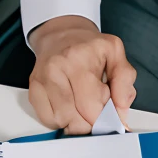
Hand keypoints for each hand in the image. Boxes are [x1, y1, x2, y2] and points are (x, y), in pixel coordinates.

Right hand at [27, 15, 135, 133]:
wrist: (61, 35)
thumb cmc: (89, 47)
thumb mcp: (116, 54)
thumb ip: (124, 82)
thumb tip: (120, 112)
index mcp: (80, 59)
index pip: (91, 106)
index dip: (104, 118)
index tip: (110, 118)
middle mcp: (56, 69)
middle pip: (75, 118)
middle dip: (91, 122)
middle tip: (98, 111)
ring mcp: (41, 79)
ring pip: (60, 121)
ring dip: (75, 122)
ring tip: (82, 108)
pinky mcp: (33, 89)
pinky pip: (46, 119)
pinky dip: (59, 120)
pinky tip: (68, 108)